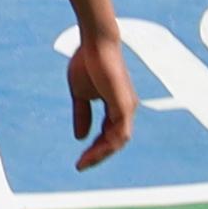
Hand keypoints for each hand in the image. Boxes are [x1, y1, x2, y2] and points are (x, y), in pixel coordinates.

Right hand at [65, 28, 138, 166]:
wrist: (95, 43)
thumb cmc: (88, 62)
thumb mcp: (81, 95)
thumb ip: (82, 114)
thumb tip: (80, 137)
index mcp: (117, 106)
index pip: (108, 134)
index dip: (94, 148)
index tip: (79, 159)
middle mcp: (126, 109)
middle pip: (114, 141)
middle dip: (97, 155)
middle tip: (80, 165)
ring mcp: (127, 108)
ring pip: (118, 141)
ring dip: (101, 154)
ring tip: (84, 162)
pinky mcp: (124, 106)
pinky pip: (119, 135)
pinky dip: (106, 146)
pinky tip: (92, 152)